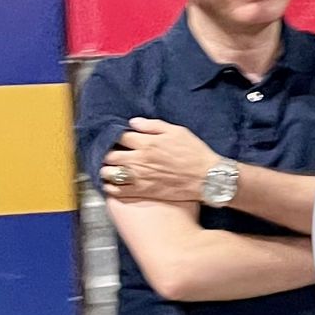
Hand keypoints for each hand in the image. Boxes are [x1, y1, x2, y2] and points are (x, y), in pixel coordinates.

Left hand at [102, 118, 219, 203]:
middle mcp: (138, 160)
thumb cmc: (195, 153)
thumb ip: (153, 126)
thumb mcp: (178, 132)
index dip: (115, 136)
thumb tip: (134, 123)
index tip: (119, 138)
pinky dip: (110, 187)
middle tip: (112, 153)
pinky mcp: (142, 191)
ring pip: (109, 173)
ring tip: (110, 168)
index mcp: (146, 143)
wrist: (208, 178)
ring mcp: (139, 177)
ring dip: (106, 170)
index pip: (119, 137)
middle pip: (109, 155)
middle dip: (108, 153)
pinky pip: (117, 191)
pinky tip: (112, 184)